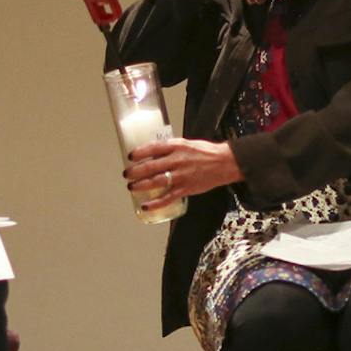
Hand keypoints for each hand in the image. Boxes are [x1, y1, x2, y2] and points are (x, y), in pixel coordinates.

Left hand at [124, 137, 239, 212]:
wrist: (224, 163)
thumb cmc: (205, 153)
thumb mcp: (186, 144)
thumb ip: (170, 149)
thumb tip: (153, 153)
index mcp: (177, 147)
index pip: (153, 148)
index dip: (139, 153)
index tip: (130, 156)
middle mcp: (177, 160)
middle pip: (151, 166)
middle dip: (135, 171)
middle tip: (127, 174)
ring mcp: (181, 176)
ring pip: (156, 181)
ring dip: (141, 185)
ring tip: (131, 187)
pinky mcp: (186, 189)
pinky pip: (168, 198)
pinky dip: (155, 203)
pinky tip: (145, 206)